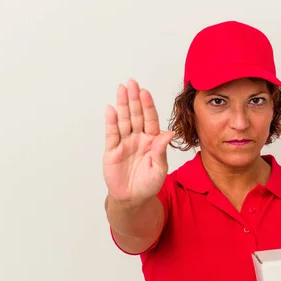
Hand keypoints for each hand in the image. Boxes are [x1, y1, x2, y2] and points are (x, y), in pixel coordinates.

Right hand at [103, 79, 173, 205]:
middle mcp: (138, 138)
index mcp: (152, 141)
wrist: (133, 199)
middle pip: (136, 115)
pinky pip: (112, 134)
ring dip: (123, 105)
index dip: (148, 106)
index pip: (150, 120)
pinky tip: (111, 109)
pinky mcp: (112, 150)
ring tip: (121, 89)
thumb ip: (161, 151)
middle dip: (134, 99)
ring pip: (124, 120)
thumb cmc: (149, 184)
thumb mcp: (159, 169)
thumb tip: (169, 133)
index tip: (145, 92)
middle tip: (132, 82)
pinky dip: (111, 122)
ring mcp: (125, 143)